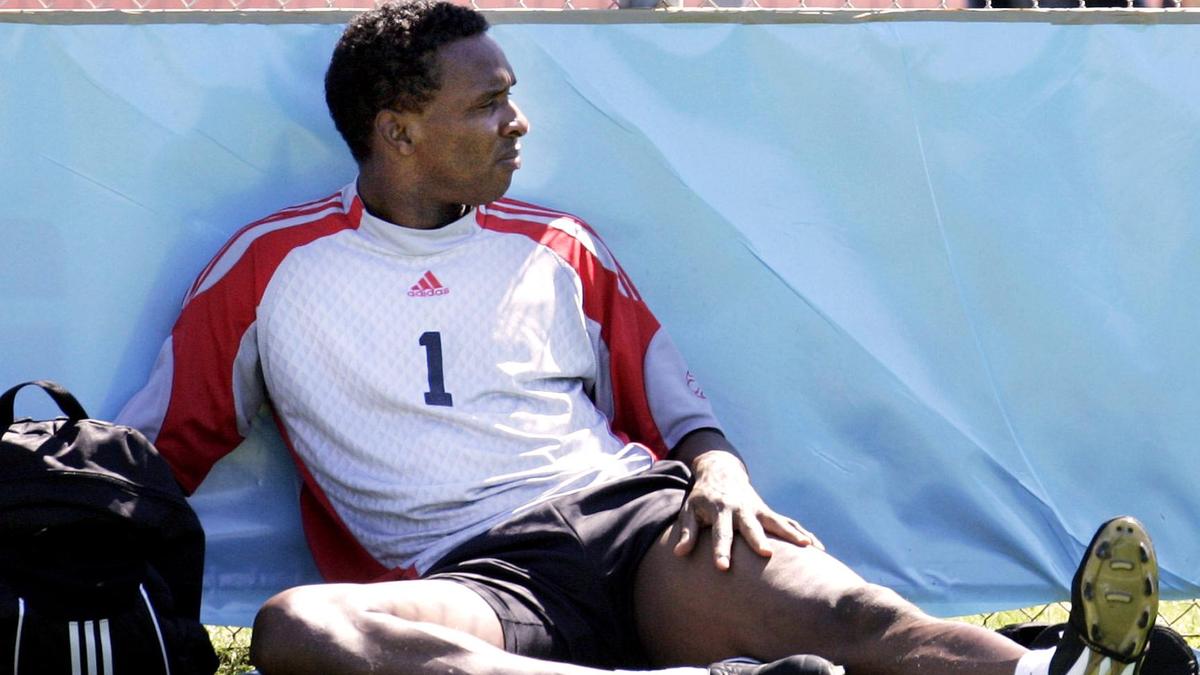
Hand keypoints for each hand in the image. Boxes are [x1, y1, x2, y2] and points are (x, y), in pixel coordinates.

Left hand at [673, 450, 822, 570]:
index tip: (723, 567)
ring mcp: (757, 510)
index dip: (721, 550)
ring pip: (776, 522)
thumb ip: (686, 531)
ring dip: (790, 533)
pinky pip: (788, 523)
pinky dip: (802, 533)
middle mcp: (741, 510)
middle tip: (766, 554)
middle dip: (758, 540)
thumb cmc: (702, 498)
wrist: (721, 472)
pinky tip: (818, 548)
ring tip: (807, 546)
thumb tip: (679, 553)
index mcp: (720, 511)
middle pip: (750, 527)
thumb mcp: (689, 510)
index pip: (720, 533)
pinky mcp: (768, 512)